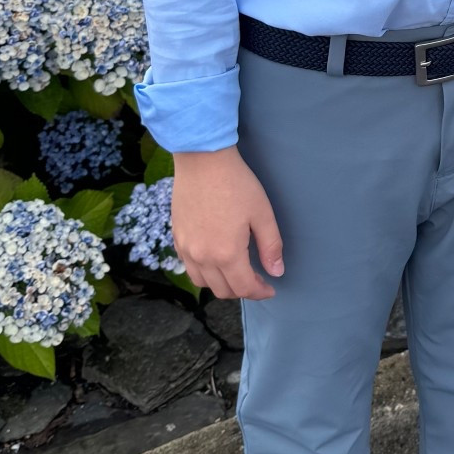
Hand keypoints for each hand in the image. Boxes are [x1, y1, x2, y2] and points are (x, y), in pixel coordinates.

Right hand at [171, 146, 283, 299]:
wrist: (202, 161)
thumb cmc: (236, 184)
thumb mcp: (262, 214)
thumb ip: (270, 247)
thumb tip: (277, 272)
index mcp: (227, 253)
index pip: (244, 288)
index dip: (260, 292)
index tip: (270, 288)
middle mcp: (203, 257)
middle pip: (223, 290)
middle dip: (243, 291)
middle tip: (257, 280)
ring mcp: (186, 249)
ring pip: (203, 283)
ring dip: (222, 284)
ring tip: (237, 272)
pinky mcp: (177, 238)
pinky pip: (189, 268)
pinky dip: (204, 272)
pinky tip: (216, 260)